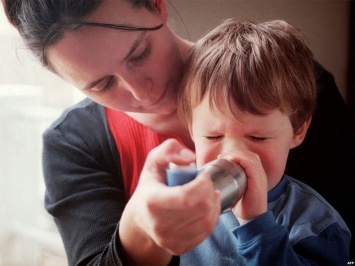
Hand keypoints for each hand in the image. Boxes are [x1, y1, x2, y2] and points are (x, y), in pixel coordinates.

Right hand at [119, 139, 220, 264]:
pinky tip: (207, 207)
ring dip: (214, 204)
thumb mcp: (153, 161)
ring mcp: (169, 239)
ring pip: (207, 222)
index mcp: (152, 201)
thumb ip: (169, 149)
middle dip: (210, 192)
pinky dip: (212, 217)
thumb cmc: (151, 185)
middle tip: (206, 184)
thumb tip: (190, 158)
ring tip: (209, 193)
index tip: (204, 175)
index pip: (188, 196)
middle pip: (201, 209)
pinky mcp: (178, 247)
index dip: (204, 183)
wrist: (140, 217)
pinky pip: (206, 233)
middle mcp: (159, 225)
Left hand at [219, 150, 267, 222]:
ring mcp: (260, 176)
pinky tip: (231, 159)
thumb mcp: (238, 191)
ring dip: (235, 154)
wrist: (252, 219)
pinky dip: (240, 159)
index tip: (221, 157)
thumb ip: (232, 183)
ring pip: (250, 157)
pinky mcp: (258, 181)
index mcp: (257, 174)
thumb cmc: (243, 206)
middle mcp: (261, 173)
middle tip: (221, 156)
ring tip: (223, 157)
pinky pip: (251, 164)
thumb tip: (214, 179)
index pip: (249, 157)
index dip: (236, 154)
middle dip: (234, 152)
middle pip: (249, 155)